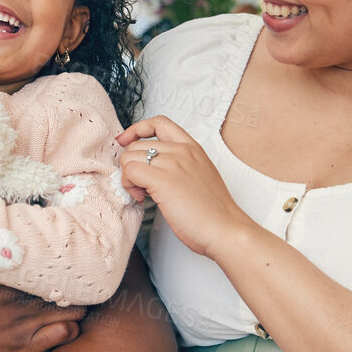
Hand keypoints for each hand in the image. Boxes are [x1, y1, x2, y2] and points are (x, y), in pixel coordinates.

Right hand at [0, 261, 84, 351]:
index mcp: (4, 268)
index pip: (51, 255)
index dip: (63, 253)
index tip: (66, 250)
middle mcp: (18, 294)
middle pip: (69, 282)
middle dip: (78, 277)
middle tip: (79, 274)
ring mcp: (22, 323)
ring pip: (74, 309)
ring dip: (77, 303)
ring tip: (74, 298)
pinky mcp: (20, 348)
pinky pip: (64, 336)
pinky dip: (71, 327)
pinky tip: (65, 322)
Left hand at [117, 115, 252, 258]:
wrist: (225, 229)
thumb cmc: (213, 212)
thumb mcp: (200, 175)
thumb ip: (180, 165)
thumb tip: (153, 169)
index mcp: (192, 147)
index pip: (159, 122)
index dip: (137, 129)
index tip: (126, 140)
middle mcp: (181, 151)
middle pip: (136, 144)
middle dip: (131, 165)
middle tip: (140, 185)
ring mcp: (172, 164)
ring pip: (129, 158)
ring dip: (128, 178)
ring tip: (142, 194)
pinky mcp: (162, 180)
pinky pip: (129, 172)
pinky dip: (129, 186)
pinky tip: (142, 198)